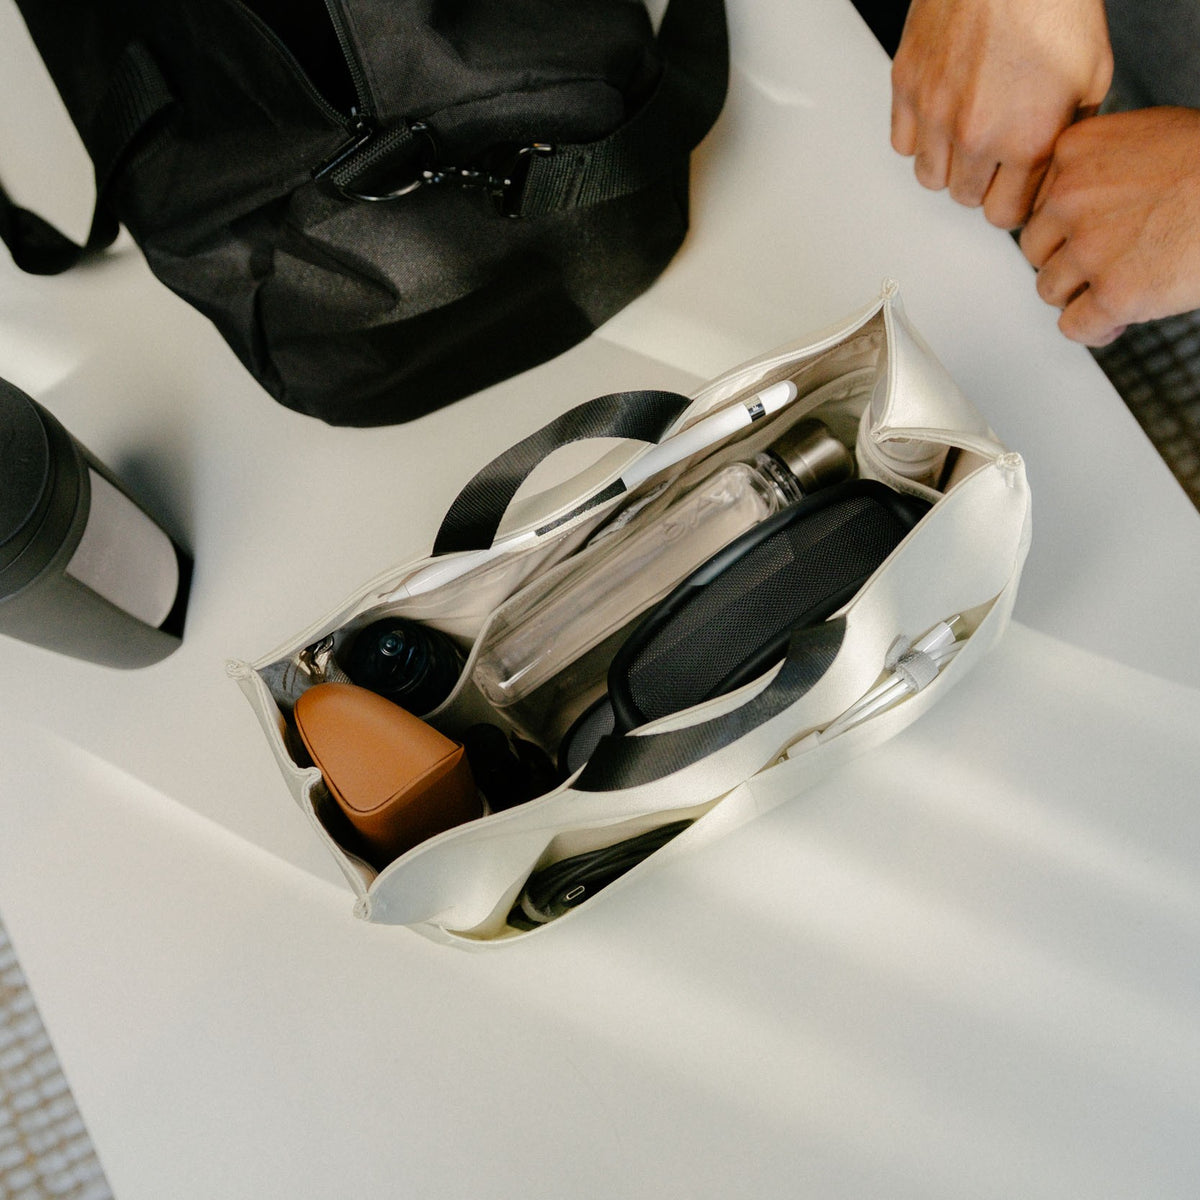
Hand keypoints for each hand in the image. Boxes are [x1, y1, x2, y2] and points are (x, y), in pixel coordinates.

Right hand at [891, 0, 1111, 228]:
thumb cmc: (1052, 5)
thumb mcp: (1093, 74)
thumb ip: (1070, 131)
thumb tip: (1052, 163)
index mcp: (1027, 139)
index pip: (1005, 215)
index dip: (1013, 202)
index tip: (1014, 189)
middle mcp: (977, 135)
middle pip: (966, 199)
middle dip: (982, 183)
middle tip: (994, 156)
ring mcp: (936, 113)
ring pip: (930, 178)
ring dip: (949, 164)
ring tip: (966, 137)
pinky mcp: (908, 88)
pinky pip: (903, 143)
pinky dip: (920, 138)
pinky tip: (941, 117)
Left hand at [1019, 108, 1199, 344]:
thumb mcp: (1151, 136)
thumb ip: (1101, 167)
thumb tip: (1067, 209)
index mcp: (1075, 150)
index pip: (1040, 203)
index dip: (1066, 226)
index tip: (1093, 233)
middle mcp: (1070, 197)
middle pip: (1037, 248)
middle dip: (1069, 260)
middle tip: (1111, 262)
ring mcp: (1090, 247)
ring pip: (1050, 289)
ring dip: (1081, 294)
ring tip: (1123, 286)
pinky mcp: (1114, 293)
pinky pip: (1074, 326)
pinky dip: (1095, 328)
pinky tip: (1119, 319)